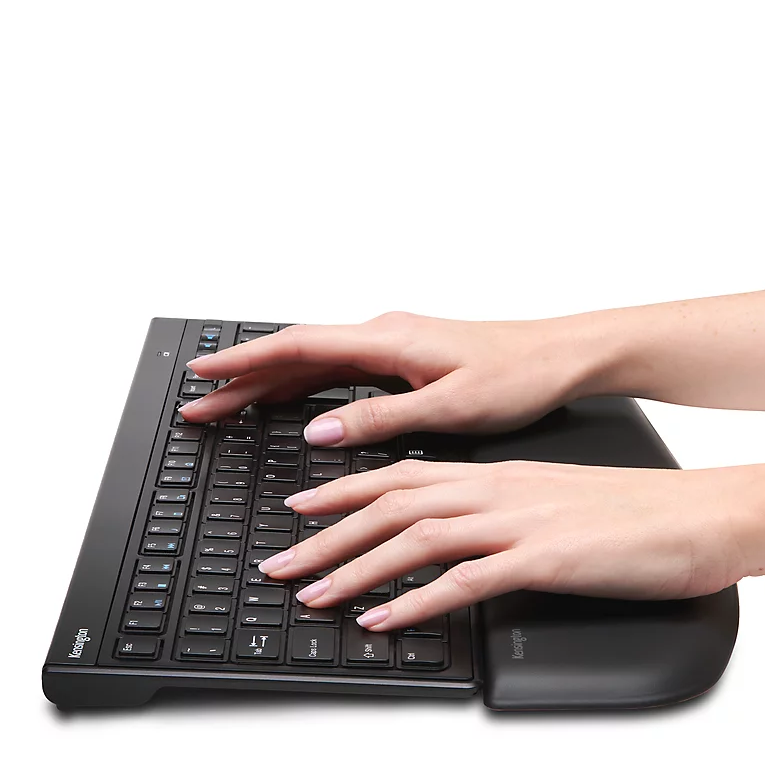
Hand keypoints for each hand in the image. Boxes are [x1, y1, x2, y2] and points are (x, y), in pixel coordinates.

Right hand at [179, 313, 604, 444]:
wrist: (565, 356)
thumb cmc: (521, 375)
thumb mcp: (450, 407)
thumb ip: (381, 419)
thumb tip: (320, 431)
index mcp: (388, 340)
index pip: (296, 347)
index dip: (242, 362)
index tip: (201, 375)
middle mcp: (385, 334)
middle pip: (295, 354)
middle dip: (242, 378)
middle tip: (200, 405)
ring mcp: (395, 344)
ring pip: (316, 361)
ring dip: (271, 382)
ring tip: (230, 406)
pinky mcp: (409, 358)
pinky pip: (341, 367)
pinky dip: (307, 383)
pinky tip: (296, 403)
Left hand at [256, 460, 752, 628]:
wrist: (707, 513)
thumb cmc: (644, 512)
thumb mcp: (563, 503)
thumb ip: (513, 514)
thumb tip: (475, 542)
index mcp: (502, 475)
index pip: (405, 475)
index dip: (344, 491)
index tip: (301, 510)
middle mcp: (500, 490)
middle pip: (391, 504)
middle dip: (326, 535)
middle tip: (279, 563)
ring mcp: (520, 522)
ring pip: (415, 538)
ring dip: (354, 568)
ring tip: (310, 595)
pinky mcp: (544, 559)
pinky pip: (464, 581)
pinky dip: (415, 601)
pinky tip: (383, 621)